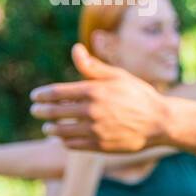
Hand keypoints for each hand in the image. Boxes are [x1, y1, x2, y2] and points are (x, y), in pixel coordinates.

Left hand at [29, 44, 169, 151]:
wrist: (160, 122)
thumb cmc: (138, 95)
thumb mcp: (118, 76)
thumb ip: (93, 66)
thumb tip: (75, 49)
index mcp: (94, 91)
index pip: (57, 93)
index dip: (42, 95)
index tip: (35, 97)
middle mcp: (92, 111)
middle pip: (55, 112)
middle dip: (41, 111)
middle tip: (35, 110)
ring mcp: (95, 130)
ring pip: (61, 131)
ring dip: (50, 128)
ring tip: (48, 126)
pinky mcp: (100, 146)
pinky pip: (73, 145)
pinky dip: (64, 141)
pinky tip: (63, 138)